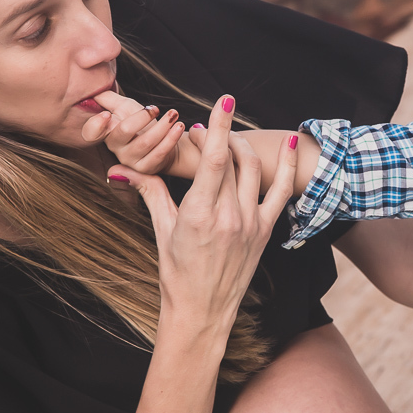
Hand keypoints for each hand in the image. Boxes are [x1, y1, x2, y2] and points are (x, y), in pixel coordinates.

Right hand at [82, 90, 185, 173]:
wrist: (164, 140)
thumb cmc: (141, 121)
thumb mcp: (124, 106)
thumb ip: (108, 98)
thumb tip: (93, 90)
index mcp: (106, 131)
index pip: (91, 132)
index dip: (96, 125)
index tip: (106, 115)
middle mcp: (115, 147)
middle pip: (124, 131)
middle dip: (142, 117)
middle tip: (155, 108)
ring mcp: (130, 160)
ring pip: (146, 141)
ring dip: (163, 126)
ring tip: (174, 114)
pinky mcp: (147, 168)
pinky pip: (160, 152)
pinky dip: (171, 137)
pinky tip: (179, 127)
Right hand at [106, 95, 298, 332]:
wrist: (203, 311)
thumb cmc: (176, 275)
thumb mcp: (161, 230)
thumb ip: (148, 191)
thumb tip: (120, 168)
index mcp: (199, 214)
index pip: (214, 159)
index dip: (219, 126)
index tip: (223, 101)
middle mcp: (229, 216)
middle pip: (232, 160)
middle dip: (219, 136)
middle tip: (202, 131)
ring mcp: (251, 223)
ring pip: (255, 170)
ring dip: (244, 146)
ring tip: (230, 137)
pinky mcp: (265, 231)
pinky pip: (282, 191)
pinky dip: (288, 166)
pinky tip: (293, 142)